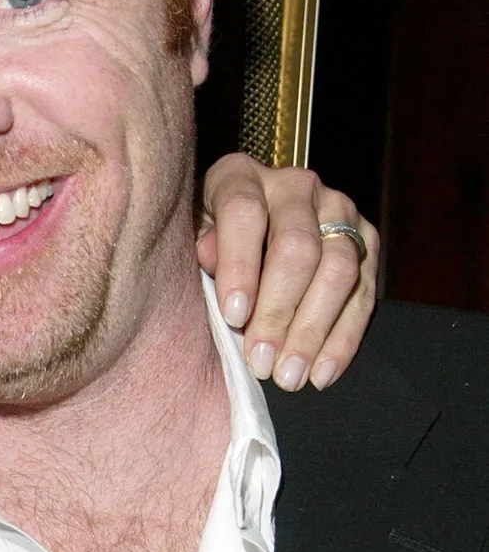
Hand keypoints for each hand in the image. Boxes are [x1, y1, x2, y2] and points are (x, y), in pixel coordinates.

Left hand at [196, 153, 377, 389]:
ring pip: (338, 270)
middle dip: (278, 311)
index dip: (239, 267)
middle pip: (297, 248)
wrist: (246, 227)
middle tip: (260, 361)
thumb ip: (197, 248)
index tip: (233, 316)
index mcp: (240, 176)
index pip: (244, 214)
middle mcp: (295, 185)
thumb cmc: (206, 241)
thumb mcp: (187, 238)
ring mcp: (337, 210)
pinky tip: (321, 373)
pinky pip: (363, 293)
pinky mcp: (365, 240)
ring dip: (313, 331)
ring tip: (289, 375)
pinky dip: (343, 339)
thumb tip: (210, 258)